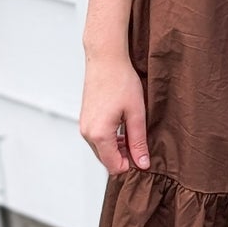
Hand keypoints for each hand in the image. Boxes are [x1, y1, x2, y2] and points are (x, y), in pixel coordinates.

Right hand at [80, 50, 151, 174]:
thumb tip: (142, 163)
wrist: (106, 60)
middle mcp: (87, 133)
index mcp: (100, 134)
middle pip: (107, 160)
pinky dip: (111, 140)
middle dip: (124, 157)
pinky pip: (98, 139)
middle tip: (141, 141)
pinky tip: (124, 127)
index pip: (114, 166)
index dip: (131, 164)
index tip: (143, 153)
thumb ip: (138, 142)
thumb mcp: (136, 114)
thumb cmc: (121, 81)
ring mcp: (84, 127)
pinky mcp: (85, 120)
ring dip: (118, 148)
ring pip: (102, 150)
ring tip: (133, 132)